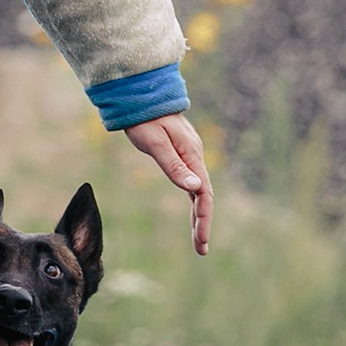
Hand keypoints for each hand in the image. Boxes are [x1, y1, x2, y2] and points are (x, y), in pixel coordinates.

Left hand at [125, 113, 212, 255]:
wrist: (141, 96)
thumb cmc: (145, 119)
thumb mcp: (156, 144)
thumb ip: (175, 167)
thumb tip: (195, 188)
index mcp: (192, 156)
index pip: (203, 194)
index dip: (203, 219)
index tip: (201, 240)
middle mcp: (194, 156)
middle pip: (203, 196)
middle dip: (203, 224)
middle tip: (201, 250)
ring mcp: (189, 155)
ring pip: (198, 191)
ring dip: (199, 215)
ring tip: (199, 240)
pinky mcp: (182, 154)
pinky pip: (191, 183)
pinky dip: (194, 201)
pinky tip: (193, 213)